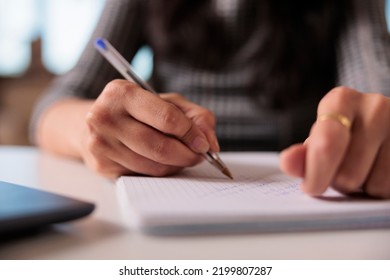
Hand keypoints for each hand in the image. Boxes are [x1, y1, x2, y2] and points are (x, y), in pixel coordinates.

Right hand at [80, 80, 217, 177]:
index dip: (191, 133)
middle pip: (160, 147)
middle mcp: (105, 117)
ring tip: (182, 157)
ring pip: (153, 166)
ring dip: (176, 165)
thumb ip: (194, 115)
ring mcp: (100, 144)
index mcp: (122, 93)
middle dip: (187, 155)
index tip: (204, 143)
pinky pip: (142, 175)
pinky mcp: (101, 166)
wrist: (90, 122)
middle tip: (199, 155)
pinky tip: (162, 162)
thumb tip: (210, 143)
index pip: (166, 118)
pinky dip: (160, 172)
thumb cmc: (135, 110)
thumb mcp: (165, 101)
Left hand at [280, 86, 389, 198]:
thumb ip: (302, 155)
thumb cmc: (345, 135)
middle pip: (348, 174)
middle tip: (342, 171)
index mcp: (341, 100)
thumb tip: (288, 162)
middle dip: (340, 183)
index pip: (326, 145)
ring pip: (373, 186)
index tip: (312, 187)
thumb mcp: (320, 140)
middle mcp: (375, 106)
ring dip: (363, 188)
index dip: (317, 174)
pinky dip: (381, 189)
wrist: (384, 127)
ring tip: (364, 168)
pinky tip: (380, 170)